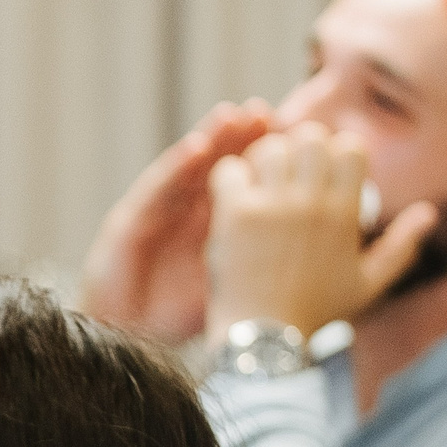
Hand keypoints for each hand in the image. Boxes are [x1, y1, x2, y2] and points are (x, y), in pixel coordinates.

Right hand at [83, 100, 276, 341]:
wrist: (124, 333)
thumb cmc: (174, 314)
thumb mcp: (231, 288)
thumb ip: (265, 265)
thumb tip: (323, 260)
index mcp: (212, 222)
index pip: (245, 180)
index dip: (269, 158)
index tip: (298, 139)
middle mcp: (186, 209)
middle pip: (219, 164)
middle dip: (243, 137)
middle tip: (268, 113)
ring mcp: (159, 211)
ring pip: (188, 167)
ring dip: (211, 138)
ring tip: (234, 115)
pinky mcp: (130, 219)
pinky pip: (157, 188)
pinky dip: (176, 166)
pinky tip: (196, 148)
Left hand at [205, 125, 437, 347]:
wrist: (268, 340)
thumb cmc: (318, 313)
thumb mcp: (369, 284)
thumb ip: (401, 246)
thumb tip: (428, 214)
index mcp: (344, 213)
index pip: (349, 147)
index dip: (336, 151)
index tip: (324, 171)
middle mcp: (311, 204)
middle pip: (310, 138)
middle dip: (300, 147)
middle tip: (290, 171)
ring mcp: (272, 207)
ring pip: (270, 147)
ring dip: (265, 159)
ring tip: (262, 181)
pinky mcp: (236, 216)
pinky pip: (230, 170)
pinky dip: (230, 176)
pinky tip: (235, 195)